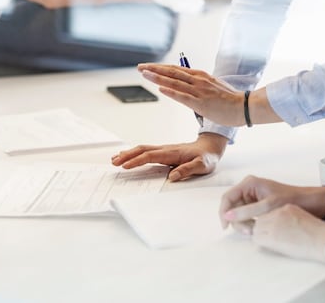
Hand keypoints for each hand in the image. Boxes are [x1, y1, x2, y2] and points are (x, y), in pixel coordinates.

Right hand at [111, 133, 227, 181]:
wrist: (210, 147)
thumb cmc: (206, 157)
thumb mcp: (202, 165)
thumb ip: (188, 170)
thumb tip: (172, 177)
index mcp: (172, 153)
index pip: (150, 156)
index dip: (137, 161)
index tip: (126, 166)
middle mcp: (166, 149)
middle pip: (142, 150)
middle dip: (127, 156)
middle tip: (114, 162)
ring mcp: (164, 149)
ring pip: (142, 149)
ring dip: (128, 153)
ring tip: (115, 159)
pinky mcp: (164, 152)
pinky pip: (146, 151)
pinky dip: (134, 153)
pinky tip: (127, 156)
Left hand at [138, 63, 245, 126]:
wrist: (244, 107)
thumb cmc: (230, 100)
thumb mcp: (213, 87)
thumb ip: (200, 86)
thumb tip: (190, 87)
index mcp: (200, 76)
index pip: (176, 69)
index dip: (160, 68)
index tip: (148, 67)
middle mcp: (198, 80)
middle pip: (172, 72)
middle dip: (154, 69)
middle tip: (140, 67)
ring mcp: (199, 91)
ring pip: (175, 82)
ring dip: (158, 77)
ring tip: (145, 74)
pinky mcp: (201, 103)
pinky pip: (183, 96)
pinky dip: (171, 92)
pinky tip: (161, 89)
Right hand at [220, 176, 323, 234]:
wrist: (311, 203)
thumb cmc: (292, 200)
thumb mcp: (267, 207)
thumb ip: (246, 211)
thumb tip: (227, 216)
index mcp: (249, 184)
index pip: (227, 197)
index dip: (224, 212)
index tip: (226, 226)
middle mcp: (249, 189)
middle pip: (232, 206)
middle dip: (236, 220)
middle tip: (248, 232)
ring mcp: (253, 197)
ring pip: (239, 213)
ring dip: (243, 223)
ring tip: (254, 231)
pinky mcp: (258, 205)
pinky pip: (247, 215)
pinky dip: (249, 223)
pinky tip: (257, 228)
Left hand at [253, 204, 324, 261]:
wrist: (323, 240)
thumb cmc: (319, 234)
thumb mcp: (303, 220)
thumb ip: (290, 220)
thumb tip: (282, 231)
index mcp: (287, 207)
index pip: (269, 213)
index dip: (268, 223)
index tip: (271, 230)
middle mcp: (278, 212)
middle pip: (261, 220)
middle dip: (262, 229)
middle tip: (265, 237)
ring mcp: (274, 223)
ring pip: (257, 229)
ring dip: (261, 236)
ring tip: (271, 243)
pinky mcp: (272, 235)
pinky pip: (257, 238)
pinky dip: (261, 242)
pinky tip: (271, 246)